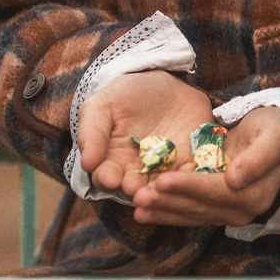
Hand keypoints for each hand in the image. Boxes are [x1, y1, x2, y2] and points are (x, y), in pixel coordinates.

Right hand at [76, 70, 213, 198]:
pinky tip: (188, 178)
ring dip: (162, 193)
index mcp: (112, 163)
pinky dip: (190, 180)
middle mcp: (138, 173)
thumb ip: (92, 132)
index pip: (105, 178)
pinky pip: (192, 177)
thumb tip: (87, 163)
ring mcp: (165, 172)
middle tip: (136, 189)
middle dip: (136, 191)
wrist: (165, 85)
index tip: (111, 179)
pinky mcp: (191, 165)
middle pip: (135, 189)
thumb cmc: (127, 96)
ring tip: (160, 188)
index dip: (107, 179)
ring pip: (163, 190)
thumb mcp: (103, 106)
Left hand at [133, 104, 279, 228]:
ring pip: (190, 213)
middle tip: (138, 196)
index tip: (163, 180)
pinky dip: (166, 212)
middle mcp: (240, 210)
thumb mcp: (274, 138)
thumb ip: (257, 158)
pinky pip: (188, 212)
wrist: (277, 135)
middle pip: (199, 207)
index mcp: (254, 195)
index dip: (189, 188)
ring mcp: (226, 211)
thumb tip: (235, 179)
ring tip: (136, 206)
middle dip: (168, 202)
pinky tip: (144, 212)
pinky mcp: (214, 207)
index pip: (216, 193)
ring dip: (162, 211)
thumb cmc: (275, 131)